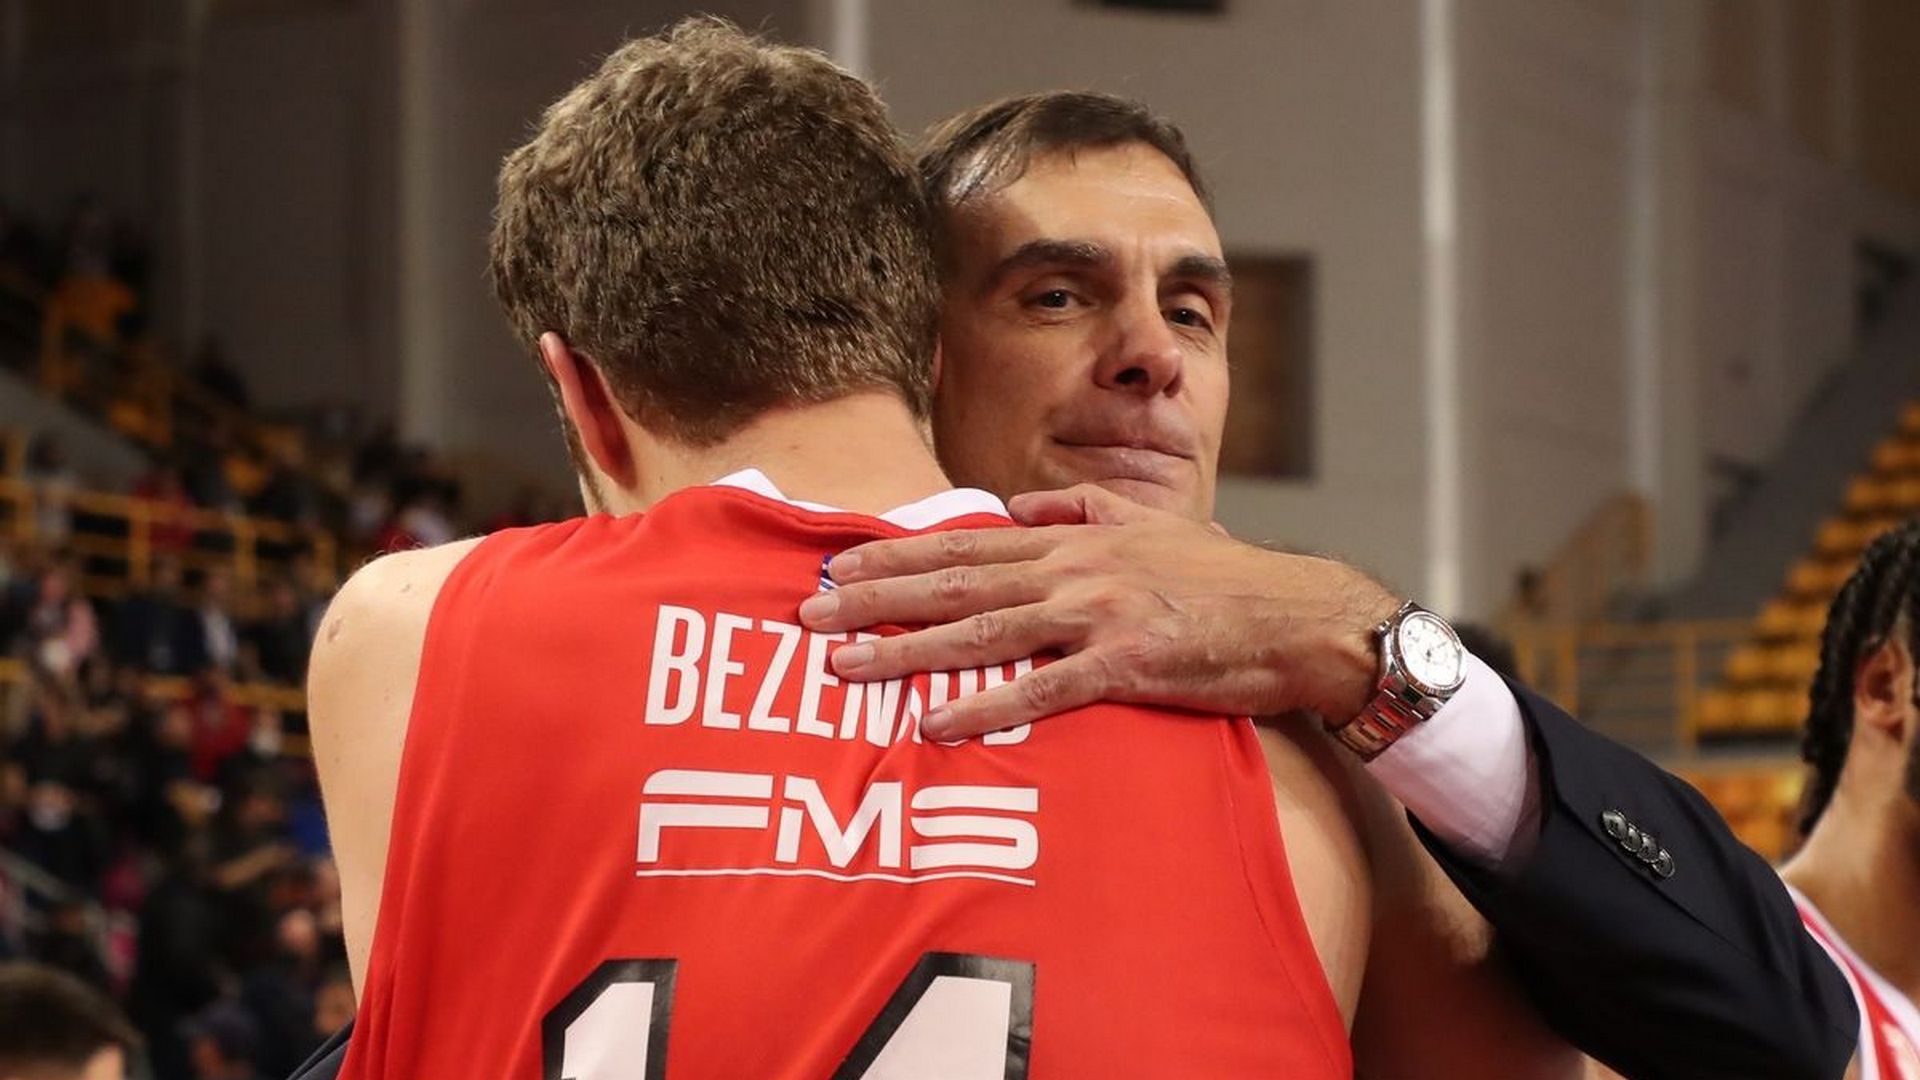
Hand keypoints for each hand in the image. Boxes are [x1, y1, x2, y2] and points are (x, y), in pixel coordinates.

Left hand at [796, 484, 1400, 738]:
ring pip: (983, 633)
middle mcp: (1076, 568)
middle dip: (877, 599)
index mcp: (1075, 537)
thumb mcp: (1151, 523)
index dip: (898, 555)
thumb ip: (1080, 508)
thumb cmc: (1227, 579)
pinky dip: (985, 707)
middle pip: (956, 583)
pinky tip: (934, 724)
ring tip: (844, 666)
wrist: (1301, 618)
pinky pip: (1041, 690)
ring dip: (907, 650)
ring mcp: (1099, 615)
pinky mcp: (1126, 665)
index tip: (839, 565)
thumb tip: (1017, 507)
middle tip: (810, 615)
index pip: (967, 544)